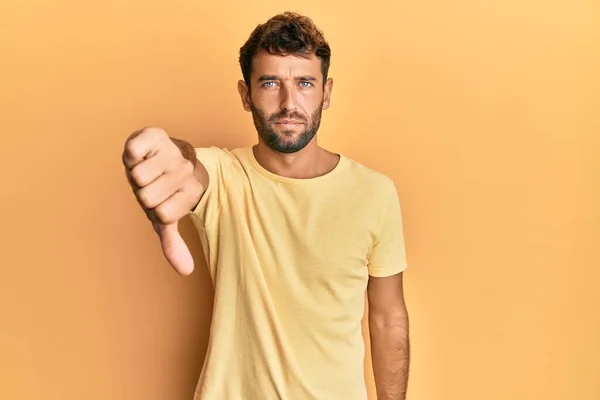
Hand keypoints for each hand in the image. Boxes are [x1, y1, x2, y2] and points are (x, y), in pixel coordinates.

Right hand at [122, 127, 202, 274]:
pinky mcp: (154, 135)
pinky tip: (141, 154)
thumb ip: (174, 244)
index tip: (164, 200)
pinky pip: (133, 150)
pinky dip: (131, 154)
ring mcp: (171, 152)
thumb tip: (187, 271)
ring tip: (148, 169)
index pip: (162, 215)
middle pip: (147, 197)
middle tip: (154, 184)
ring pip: (138, 177)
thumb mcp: (167, 217)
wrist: (171, 153)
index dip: (156, 210)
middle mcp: (184, 171)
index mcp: (190, 191)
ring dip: (136, 174)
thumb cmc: (166, 190)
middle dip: (144, 192)